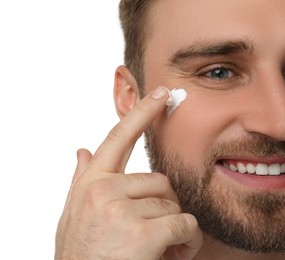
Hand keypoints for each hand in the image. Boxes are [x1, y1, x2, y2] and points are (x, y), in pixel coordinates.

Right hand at [55, 87, 202, 259]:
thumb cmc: (81, 254)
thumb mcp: (73, 215)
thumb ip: (79, 180)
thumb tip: (81, 150)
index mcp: (90, 183)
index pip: (119, 137)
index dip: (141, 113)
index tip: (160, 94)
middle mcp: (103, 189)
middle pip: (158, 181)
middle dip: (162, 205)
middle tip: (156, 228)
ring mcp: (120, 209)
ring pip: (171, 203)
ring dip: (173, 226)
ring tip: (160, 246)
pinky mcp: (141, 232)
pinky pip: (183, 223)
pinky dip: (187, 240)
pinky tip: (172, 253)